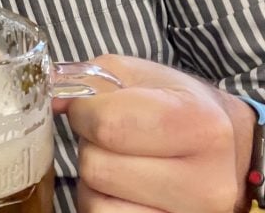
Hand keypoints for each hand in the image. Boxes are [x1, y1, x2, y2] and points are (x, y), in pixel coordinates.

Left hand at [53, 54, 254, 212]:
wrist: (224, 147)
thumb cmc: (175, 104)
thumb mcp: (136, 76)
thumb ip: (87, 80)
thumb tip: (50, 99)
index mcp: (199, 125)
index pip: (108, 126)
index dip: (85, 113)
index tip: (94, 108)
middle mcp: (205, 181)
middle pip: (98, 167)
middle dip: (91, 145)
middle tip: (113, 138)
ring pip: (95, 202)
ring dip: (94, 180)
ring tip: (120, 162)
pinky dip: (103, 205)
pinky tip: (123, 189)